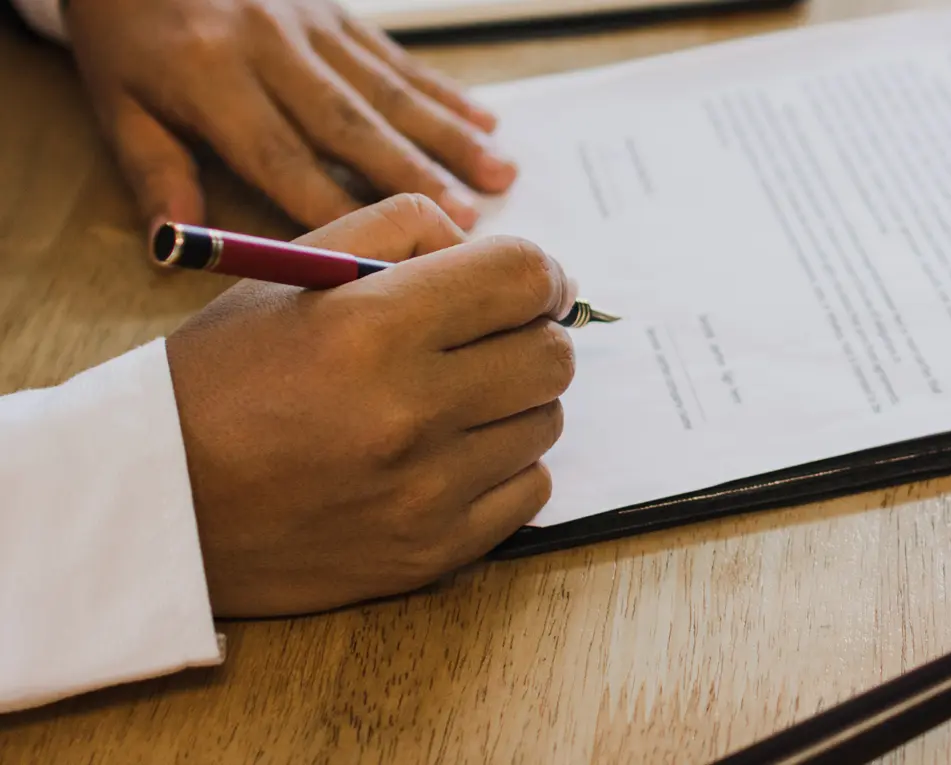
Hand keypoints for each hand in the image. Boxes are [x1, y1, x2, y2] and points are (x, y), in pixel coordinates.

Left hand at [63, 0, 515, 233]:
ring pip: (389, 89)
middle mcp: (271, 48)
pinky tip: (486, 119)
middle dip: (415, 175)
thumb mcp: (116, 101)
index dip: (333, 210)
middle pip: (353, 124)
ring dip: (448, 135)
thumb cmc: (124, 28)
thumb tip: (177, 248)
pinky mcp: (335, 9)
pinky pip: (396, 55)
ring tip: (501, 174)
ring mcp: (310, 24)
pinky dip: (443, 90)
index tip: (381, 258)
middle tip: (470, 219)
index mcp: (211, 78)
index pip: (281, 157)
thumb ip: (154, 173)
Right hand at [165, 195, 576, 616]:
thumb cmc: (226, 375)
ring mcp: (426, 491)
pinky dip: (508, 464)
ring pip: (547, 421)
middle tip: (494, 340)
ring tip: (458, 400)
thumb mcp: (293, 270)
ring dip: (517, 401)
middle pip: (553, 354)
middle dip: (534, 334)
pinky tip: (456, 454)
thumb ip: (402, 228)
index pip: (523, 278)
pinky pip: (530, 489)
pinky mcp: (433, 552)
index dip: (543, 272)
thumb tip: (491, 250)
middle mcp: (409, 411)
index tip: (534, 285)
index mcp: (371, 326)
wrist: (163, 504)